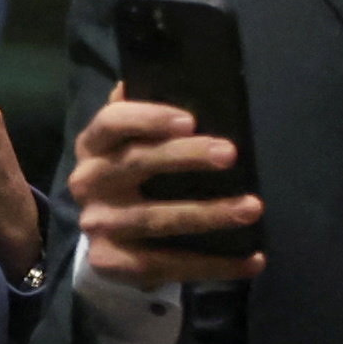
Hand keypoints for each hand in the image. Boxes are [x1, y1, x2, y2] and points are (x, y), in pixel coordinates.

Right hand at [65, 92, 261, 288]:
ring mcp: (99, 225)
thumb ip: (142, 115)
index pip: (112, 122)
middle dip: (187, 157)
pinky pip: (169, 264)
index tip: (190, 120)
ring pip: (157, 219)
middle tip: (231, 154)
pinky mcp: (113, 263)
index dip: (150, 118)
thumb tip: (164, 79)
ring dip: (210, 214)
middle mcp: (89, 182)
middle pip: (138, 164)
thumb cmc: (127, 176)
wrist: (101, 237)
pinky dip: (215, 264)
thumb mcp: (125, 144)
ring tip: (252, 207)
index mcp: (93, 145)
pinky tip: (253, 259)